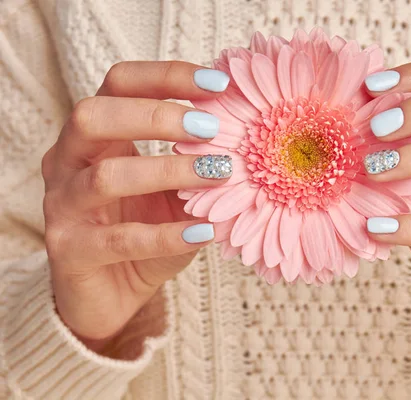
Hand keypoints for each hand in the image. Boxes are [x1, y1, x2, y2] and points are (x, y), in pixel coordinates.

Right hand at [42, 61, 231, 349]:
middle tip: (211, 129)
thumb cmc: (146, 230)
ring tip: (219, 174)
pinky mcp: (69, 251)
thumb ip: (194, 162)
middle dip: (156, 116)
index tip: (219, 84)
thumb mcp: (174, 191)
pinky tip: (206, 232)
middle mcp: (68, 162)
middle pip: (93, 116)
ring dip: (168, 171)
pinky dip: (168, 235)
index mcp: (94, 136)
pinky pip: (120, 240)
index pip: (118, 84)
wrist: (112, 293)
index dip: (166, 76)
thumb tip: (244, 134)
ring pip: (106, 177)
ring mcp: (62, 206)